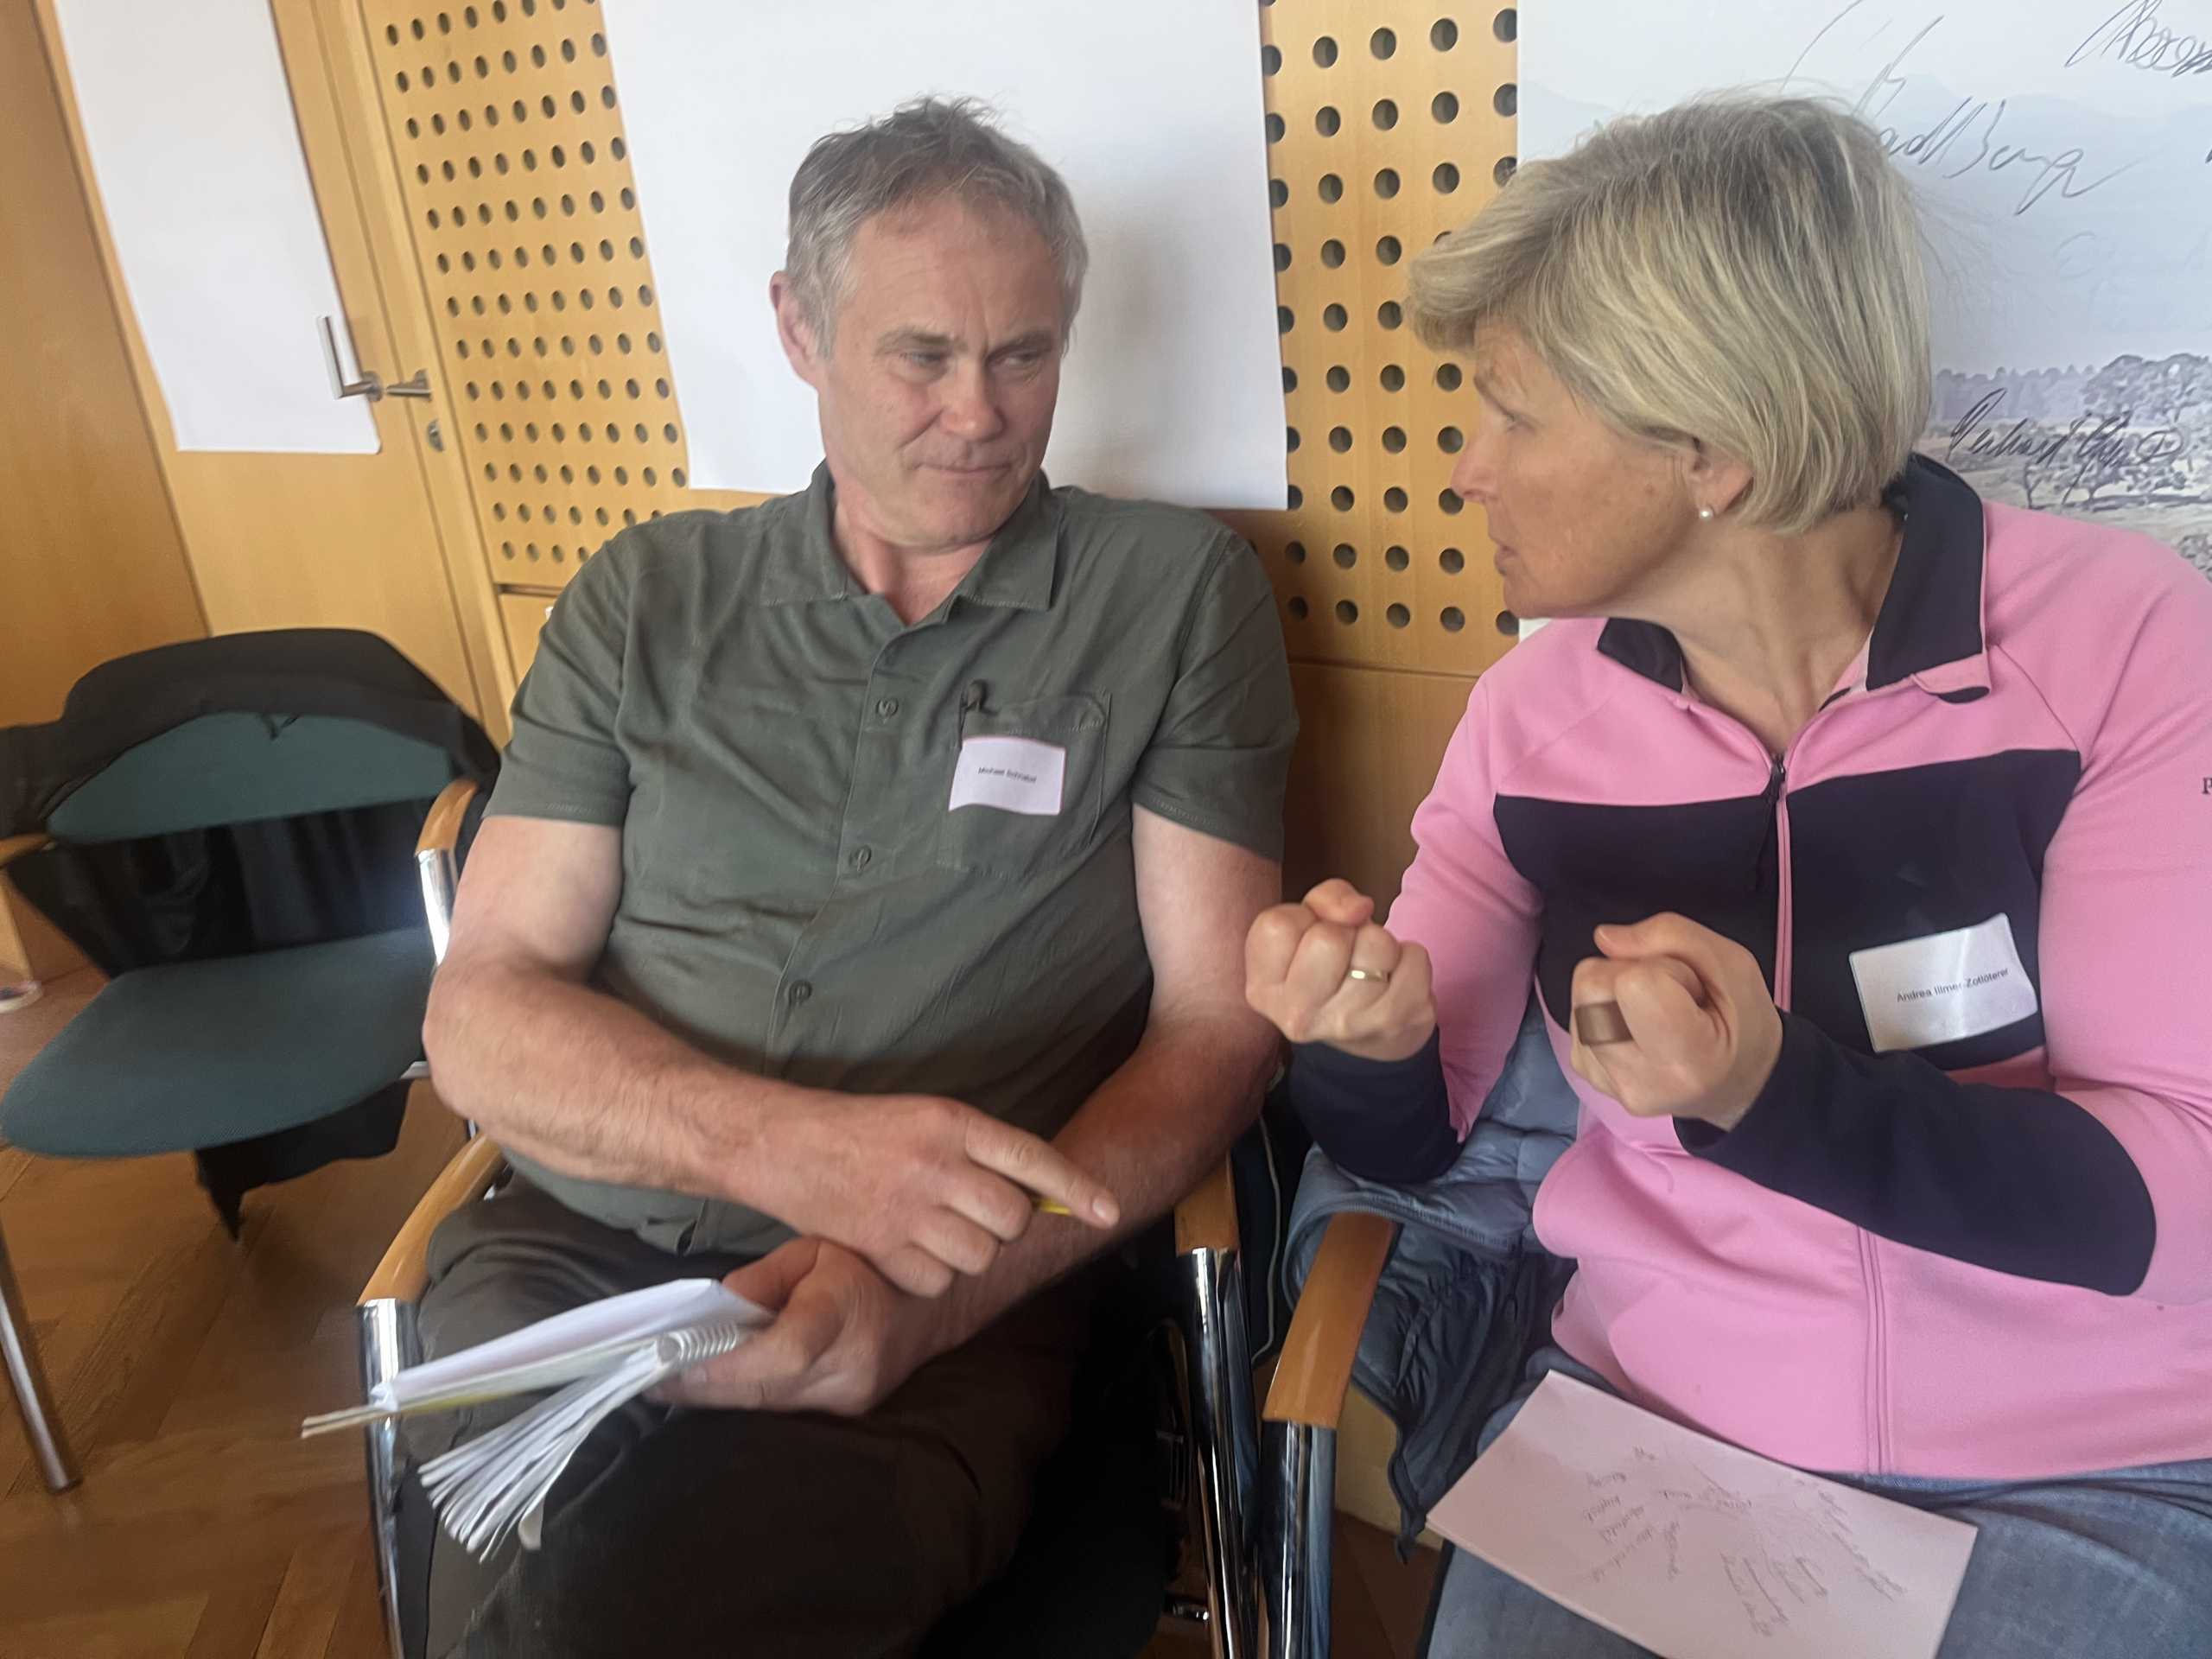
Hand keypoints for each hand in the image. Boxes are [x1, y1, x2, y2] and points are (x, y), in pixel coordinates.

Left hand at [655, 1239, 944, 1416]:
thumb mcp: (812, 1249)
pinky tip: (716, 1385)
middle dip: (704, 1388)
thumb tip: (714, 1314)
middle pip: (766, 1388)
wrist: (929, 1303)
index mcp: (847, 1310)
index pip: (785, 1351)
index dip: (727, 1364)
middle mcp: (854, 1363)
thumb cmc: (867, 1263)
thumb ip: (762, 1280)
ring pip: (771, 1404)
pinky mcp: (848, 1411)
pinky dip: (748, 1395)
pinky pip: (785, 1406)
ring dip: (719, 1396)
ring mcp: (853, 1395)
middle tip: (650, 1381)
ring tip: (670, 1382)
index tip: (676, 1365)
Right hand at [749, 1092, 1118, 1298]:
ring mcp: (906, 1208)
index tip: (1109, 1211)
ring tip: (940, 1231)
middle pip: (1012, 1218)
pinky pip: (937, 1281)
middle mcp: (934, 1164)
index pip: (1031, 1158)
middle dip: (1006, 1225)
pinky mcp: (879, 1246)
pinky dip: (932, 1276)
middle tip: (976, 1214)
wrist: (783, 1143)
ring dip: (971, 1252)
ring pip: (980, 1255)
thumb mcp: (926, 1117)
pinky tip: (909, 1250)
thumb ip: (980, 1149)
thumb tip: (1037, 1193)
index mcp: (951, 1122)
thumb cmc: (862, 1130)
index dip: (1075, 1189)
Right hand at [1244, 879, 1437, 1061]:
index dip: (1302, 917)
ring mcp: (1350, 1024)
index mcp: (1263, 989)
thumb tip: (1359, 909)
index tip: (1308, 937)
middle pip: (1328, 938)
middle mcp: (1299, 1014)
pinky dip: (1410, 957)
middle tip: (1346, 953)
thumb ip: (1323, 899)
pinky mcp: (1398, 1021)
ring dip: (1381, 943)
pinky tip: (1394, 979)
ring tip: (1370, 966)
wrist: (1370, 1034)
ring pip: (1377, 943)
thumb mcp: (1306, 927)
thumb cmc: (1330, 967)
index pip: (1277, 924)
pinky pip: (1415, 956)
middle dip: (1345, 930)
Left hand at [1568, 913, 1781, 1129]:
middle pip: (1593, 984)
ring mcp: (1605, 1081)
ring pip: (1580, 995)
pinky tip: (1639, 1026)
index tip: (1692, 991)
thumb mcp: (1733, 965)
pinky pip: (1578, 1012)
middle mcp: (1636, 1081)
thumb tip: (1605, 938)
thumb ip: (1671, 935)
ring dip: (1616, 988)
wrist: (1736, 1084)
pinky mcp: (1587, 1072)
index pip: (1634, 982)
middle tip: (1674, 997)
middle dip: (1632, 971)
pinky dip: (1606, 1007)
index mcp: (1685, 1061)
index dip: (1664, 968)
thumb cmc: (1744, 1024)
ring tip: (1658, 1012)